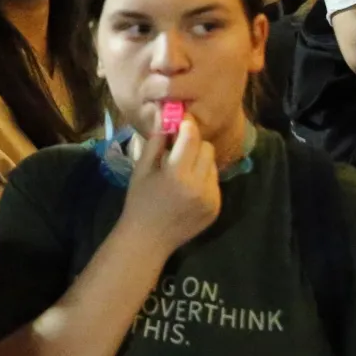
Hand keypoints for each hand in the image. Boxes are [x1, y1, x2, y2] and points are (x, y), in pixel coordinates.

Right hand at [121, 115, 219, 257]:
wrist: (148, 239)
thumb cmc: (139, 201)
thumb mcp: (141, 169)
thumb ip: (155, 141)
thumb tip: (163, 115)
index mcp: (177, 174)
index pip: (192, 137)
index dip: (187, 125)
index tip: (181, 120)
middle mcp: (198, 186)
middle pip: (207, 148)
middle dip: (194, 144)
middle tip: (179, 149)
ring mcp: (211, 198)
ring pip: (213, 164)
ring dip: (200, 161)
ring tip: (183, 170)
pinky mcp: (216, 207)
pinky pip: (214, 181)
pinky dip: (203, 178)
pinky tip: (188, 187)